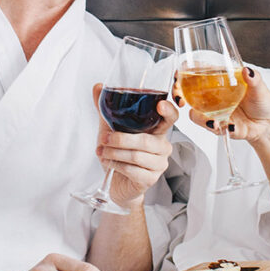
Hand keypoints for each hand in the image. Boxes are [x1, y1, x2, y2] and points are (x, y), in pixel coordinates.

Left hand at [92, 83, 176, 207]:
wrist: (116, 183)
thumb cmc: (118, 154)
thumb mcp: (110, 129)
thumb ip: (106, 109)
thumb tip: (98, 86)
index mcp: (157, 130)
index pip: (171, 118)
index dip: (169, 111)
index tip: (160, 105)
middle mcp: (162, 146)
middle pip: (146, 140)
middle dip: (121, 139)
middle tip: (103, 138)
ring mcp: (159, 164)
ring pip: (137, 156)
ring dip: (115, 153)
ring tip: (101, 151)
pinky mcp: (151, 179)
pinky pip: (133, 170)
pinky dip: (116, 165)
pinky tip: (108, 163)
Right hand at [176, 66, 269, 146]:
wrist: (269, 124)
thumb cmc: (262, 101)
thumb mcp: (259, 87)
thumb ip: (254, 78)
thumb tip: (247, 71)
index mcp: (218, 81)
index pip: (193, 73)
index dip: (182, 73)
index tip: (178, 75)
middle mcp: (211, 96)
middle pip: (186, 93)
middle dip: (178, 95)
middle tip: (181, 100)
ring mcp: (213, 112)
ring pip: (195, 114)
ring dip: (200, 118)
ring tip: (214, 122)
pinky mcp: (219, 127)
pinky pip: (212, 128)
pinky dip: (218, 128)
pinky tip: (230, 127)